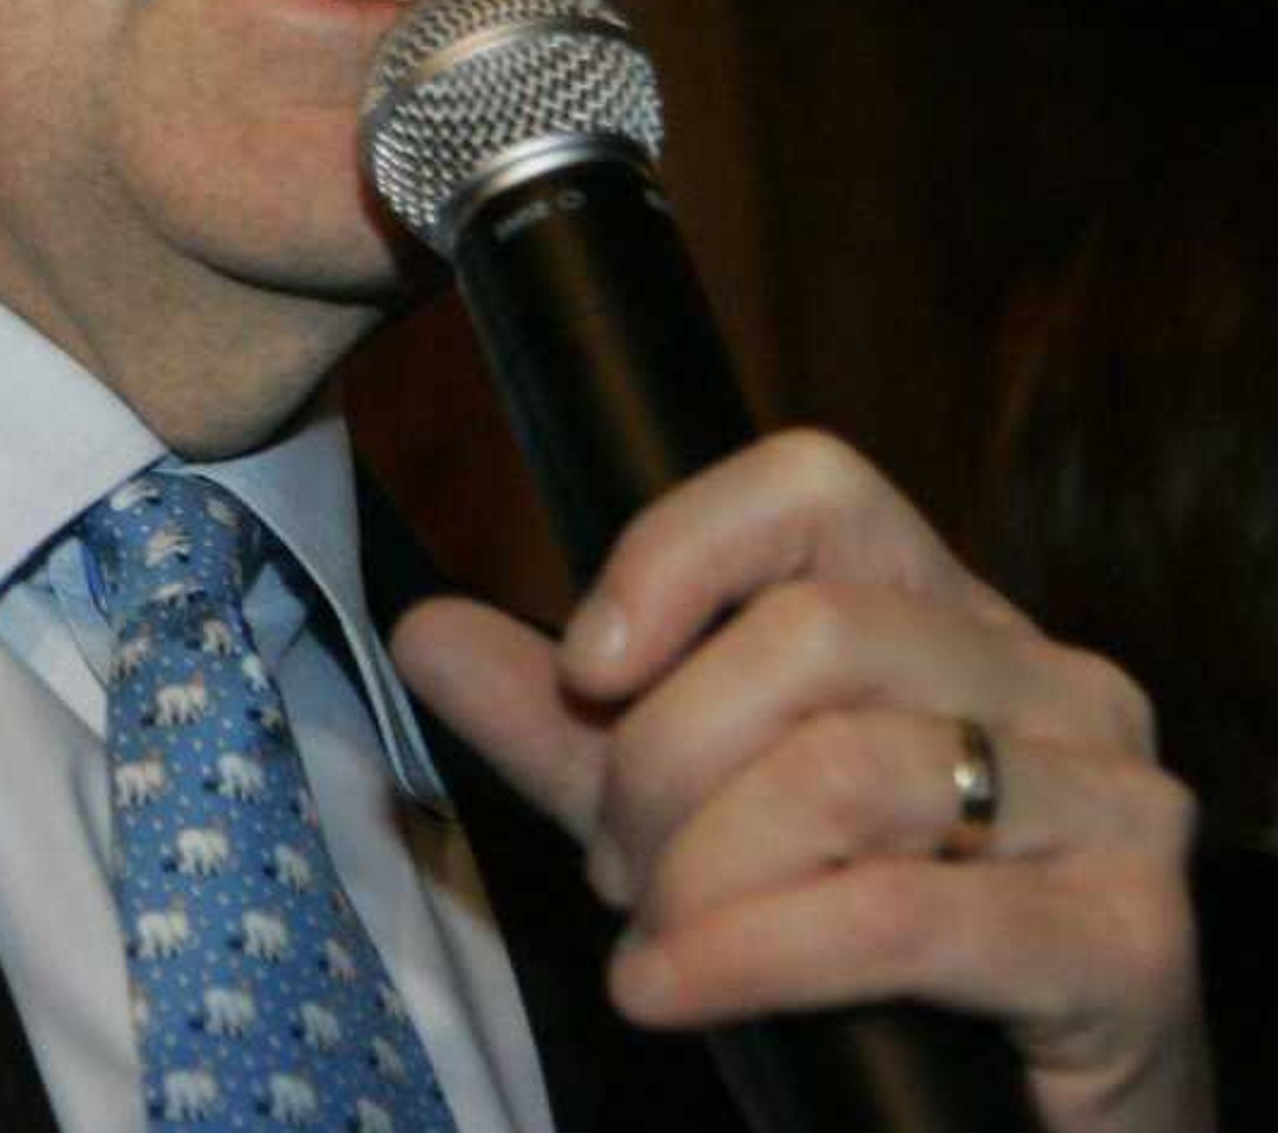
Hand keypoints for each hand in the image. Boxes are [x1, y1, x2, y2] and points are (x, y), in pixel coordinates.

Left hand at [394, 429, 1211, 1131]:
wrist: (1007, 1128)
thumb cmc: (861, 963)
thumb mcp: (686, 820)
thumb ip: (570, 728)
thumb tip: (426, 630)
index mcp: (949, 619)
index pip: (814, 487)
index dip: (676, 553)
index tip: (586, 665)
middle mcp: (1053, 681)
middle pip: (808, 636)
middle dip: (659, 763)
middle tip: (619, 871)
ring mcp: (1112, 805)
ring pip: (846, 771)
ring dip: (700, 869)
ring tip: (657, 940)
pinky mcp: (1130, 943)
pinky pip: (903, 917)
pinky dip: (753, 955)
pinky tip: (666, 992)